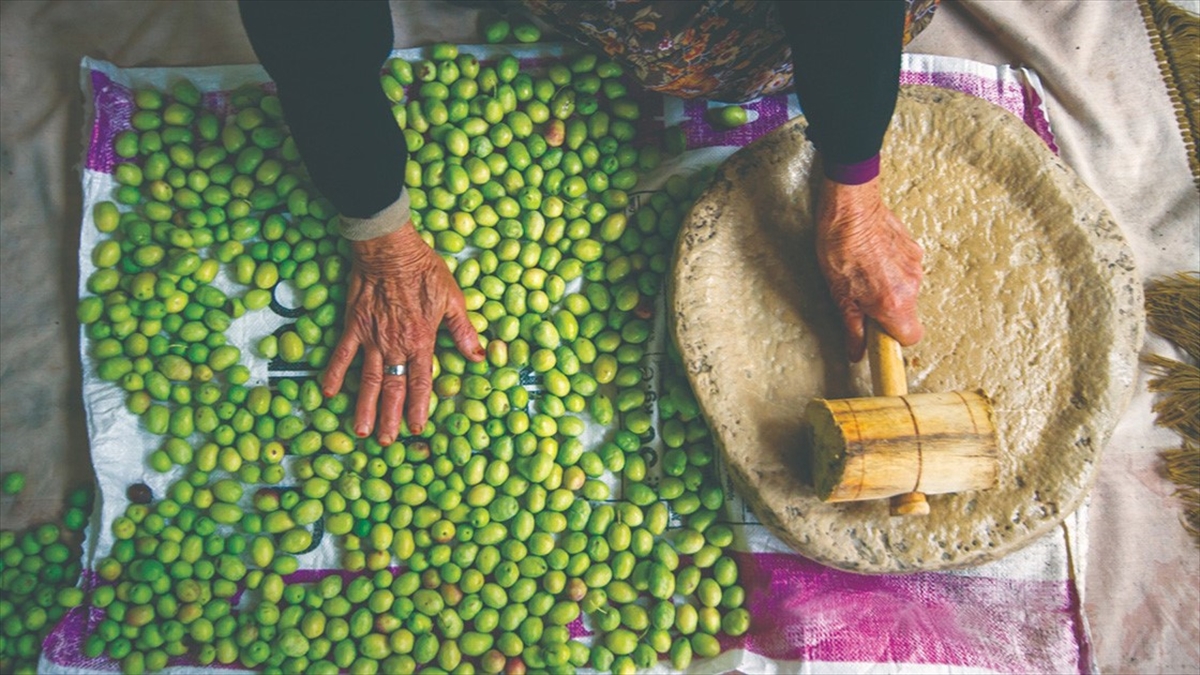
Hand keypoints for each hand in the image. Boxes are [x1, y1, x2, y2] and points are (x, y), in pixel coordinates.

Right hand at [322, 222, 483, 443]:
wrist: (389, 248)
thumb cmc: (424, 270)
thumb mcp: (453, 299)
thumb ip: (464, 331)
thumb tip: (479, 357)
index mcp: (422, 341)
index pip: (420, 383)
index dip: (418, 408)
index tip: (416, 428)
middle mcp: (396, 345)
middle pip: (393, 388)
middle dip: (390, 417)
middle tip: (386, 441)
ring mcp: (371, 337)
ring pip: (369, 379)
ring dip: (364, 406)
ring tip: (361, 430)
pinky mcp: (353, 325)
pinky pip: (342, 354)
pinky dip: (335, 373)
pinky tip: (328, 392)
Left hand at [815, 176, 923, 361]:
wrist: (850, 206)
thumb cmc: (839, 247)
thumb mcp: (839, 295)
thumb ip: (852, 328)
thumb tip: (856, 352)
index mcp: (893, 303)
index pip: (910, 337)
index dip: (893, 338)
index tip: (878, 334)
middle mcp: (911, 286)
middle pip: (907, 313)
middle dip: (887, 312)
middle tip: (861, 298)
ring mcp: (916, 266)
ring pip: (907, 291)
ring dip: (889, 289)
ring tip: (864, 272)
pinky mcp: (915, 249)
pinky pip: (906, 270)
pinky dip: (892, 270)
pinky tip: (873, 257)